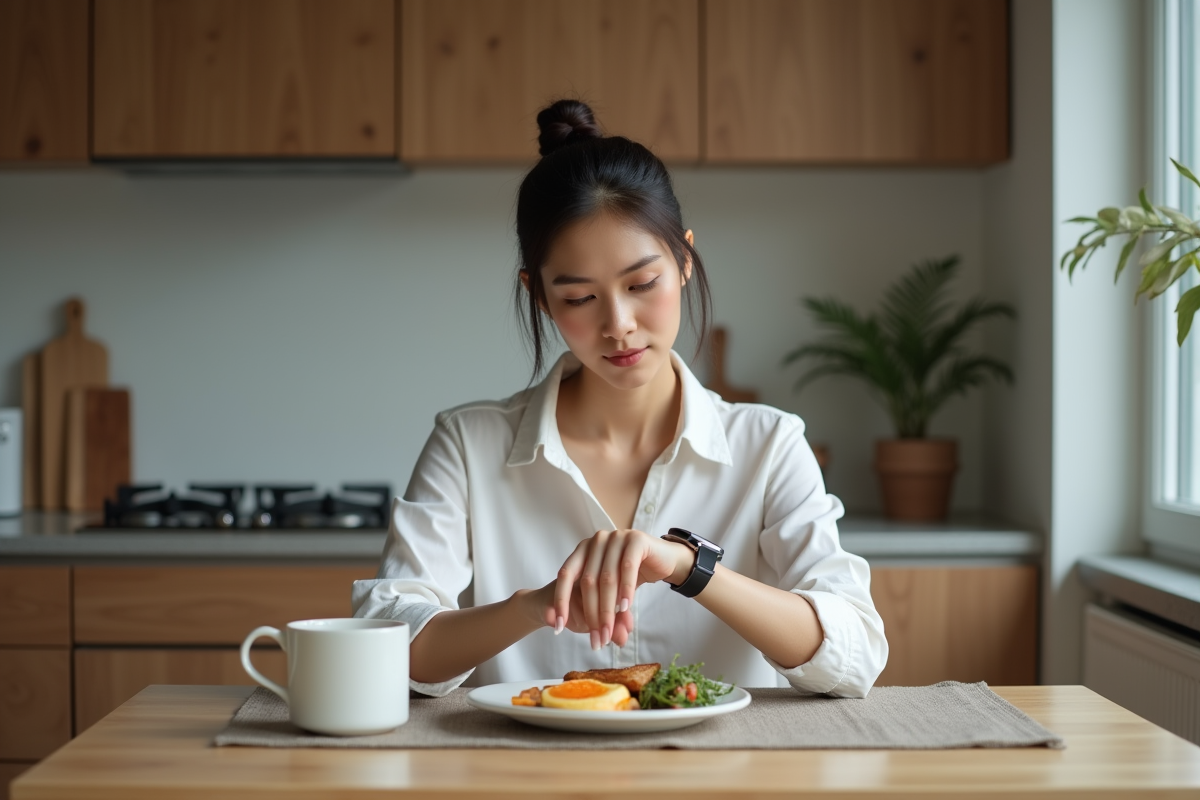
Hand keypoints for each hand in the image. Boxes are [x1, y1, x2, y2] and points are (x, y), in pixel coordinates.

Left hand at [552, 529, 693, 649]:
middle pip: (588, 582)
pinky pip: (627, 568)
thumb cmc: (632, 577)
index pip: (565, 575)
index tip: (558, 628)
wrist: (664, 561)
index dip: (561, 602)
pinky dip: (625, 590)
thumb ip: (595, 611)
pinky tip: (625, 608)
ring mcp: (616, 537)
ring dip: (608, 609)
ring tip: (610, 632)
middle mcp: (596, 541)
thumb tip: (567, 630)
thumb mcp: (609, 594)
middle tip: (597, 640)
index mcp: (584, 549)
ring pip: (607, 578)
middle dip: (592, 615)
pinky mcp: (636, 539)